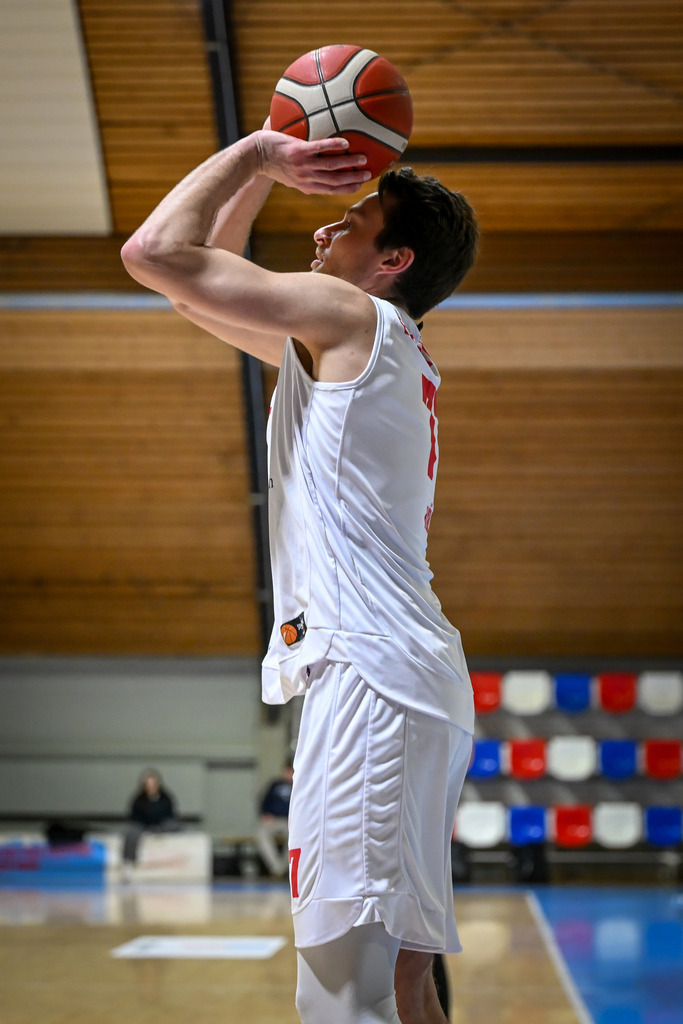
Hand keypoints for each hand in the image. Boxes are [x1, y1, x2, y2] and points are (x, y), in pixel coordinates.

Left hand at [255, 129, 371, 193]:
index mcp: (305, 186)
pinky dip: (333, 146)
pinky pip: (319, 148)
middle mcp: (306, 179)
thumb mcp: (289, 176)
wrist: (254, 155)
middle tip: (368, 175)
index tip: (359, 186)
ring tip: (363, 158)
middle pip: (335, 181)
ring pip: (331, 167)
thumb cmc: (271, 163)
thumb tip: (317, 168)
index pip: (330, 190)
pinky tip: (345, 143)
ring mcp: (302, 166)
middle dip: (353, 179)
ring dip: (349, 163)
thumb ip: (304, 175)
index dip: (346, 190)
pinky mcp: (298, 151)